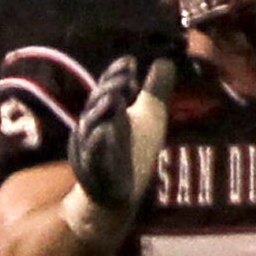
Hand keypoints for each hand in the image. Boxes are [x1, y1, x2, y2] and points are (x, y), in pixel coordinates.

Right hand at [68, 53, 170, 213]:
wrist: (118, 194)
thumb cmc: (133, 151)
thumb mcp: (149, 117)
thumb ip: (155, 90)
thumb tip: (165, 60)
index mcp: (107, 111)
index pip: (108, 87)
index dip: (116, 74)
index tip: (130, 63)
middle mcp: (95, 126)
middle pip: (98, 102)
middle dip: (111, 88)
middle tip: (127, 79)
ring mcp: (91, 148)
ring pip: (91, 126)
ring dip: (102, 111)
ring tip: (115, 97)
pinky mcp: (93, 170)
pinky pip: (91, 155)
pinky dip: (97, 143)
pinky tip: (104, 132)